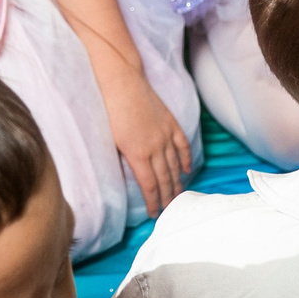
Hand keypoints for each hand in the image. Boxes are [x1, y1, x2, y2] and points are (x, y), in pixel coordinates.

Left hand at [101, 67, 191, 215]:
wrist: (122, 83)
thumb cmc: (110, 111)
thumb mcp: (111, 142)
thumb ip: (124, 160)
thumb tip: (133, 177)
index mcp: (137, 155)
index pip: (149, 186)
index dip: (154, 202)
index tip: (155, 214)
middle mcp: (155, 148)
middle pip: (165, 179)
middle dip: (167, 197)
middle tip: (169, 211)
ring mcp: (165, 135)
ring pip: (175, 166)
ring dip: (178, 183)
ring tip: (179, 197)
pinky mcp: (171, 124)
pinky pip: (182, 146)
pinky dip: (186, 159)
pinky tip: (187, 170)